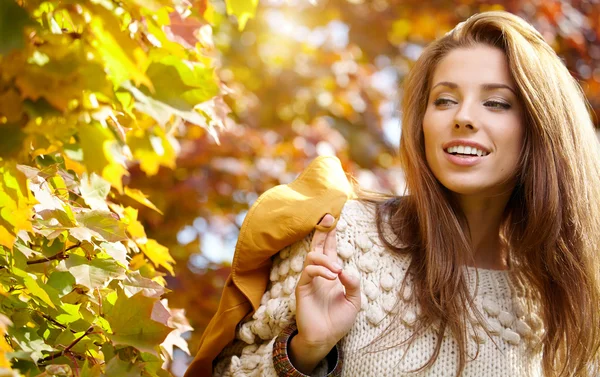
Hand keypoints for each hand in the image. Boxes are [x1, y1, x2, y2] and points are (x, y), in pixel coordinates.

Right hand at [289, 214, 360, 372]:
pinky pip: (308, 271)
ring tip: (337, 271)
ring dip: (325, 259)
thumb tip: (345, 270)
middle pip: (318, 245)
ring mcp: (310, 280)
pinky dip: (321, 270)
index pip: (330, 248)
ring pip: (312, 256)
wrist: (325, 338)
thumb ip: (353, 284)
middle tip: (328, 216)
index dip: (331, 234)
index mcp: (331, 273)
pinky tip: (332, 277)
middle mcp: (319, 273)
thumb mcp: (354, 301)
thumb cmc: (338, 320)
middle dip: (322, 231)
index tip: (334, 218)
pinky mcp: (303, 288)